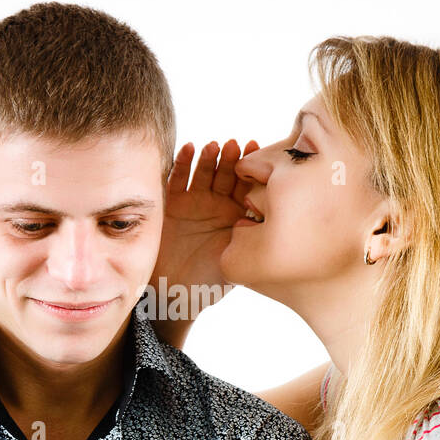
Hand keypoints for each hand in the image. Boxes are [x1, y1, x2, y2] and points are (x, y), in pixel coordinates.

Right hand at [152, 139, 259, 342]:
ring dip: (209, 158)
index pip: (247, 187)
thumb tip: (267, 218)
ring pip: (204, 172)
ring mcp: (195, 202)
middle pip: (227, 175)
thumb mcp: (235, 261)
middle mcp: (217, 206)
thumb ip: (248, 240)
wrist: (172, 293)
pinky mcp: (172, 202)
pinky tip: (189, 148)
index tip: (258, 151)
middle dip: (232, 160)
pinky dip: (183, 162)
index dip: (252, 171)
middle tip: (236, 146)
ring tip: (214, 147)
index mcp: (237, 217)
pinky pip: (177, 178)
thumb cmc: (207, 282)